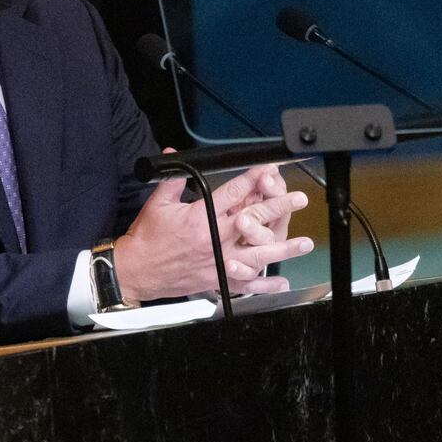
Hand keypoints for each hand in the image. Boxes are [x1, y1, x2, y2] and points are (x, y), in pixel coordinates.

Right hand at [114, 159, 312, 301]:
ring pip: (257, 254)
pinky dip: (263, 285)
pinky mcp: (217, 280)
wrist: (137, 271)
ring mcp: (218, 262)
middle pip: (253, 220)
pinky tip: (280, 282)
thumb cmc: (147, 239)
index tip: (268, 170)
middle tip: (298, 198)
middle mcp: (215, 240)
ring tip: (303, 242)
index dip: (253, 179)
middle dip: (278, 207)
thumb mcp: (158, 204)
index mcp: (201, 218)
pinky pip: (245, 284)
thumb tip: (173, 155)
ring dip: (283, 248)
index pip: (233, 193)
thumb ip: (173, 179)